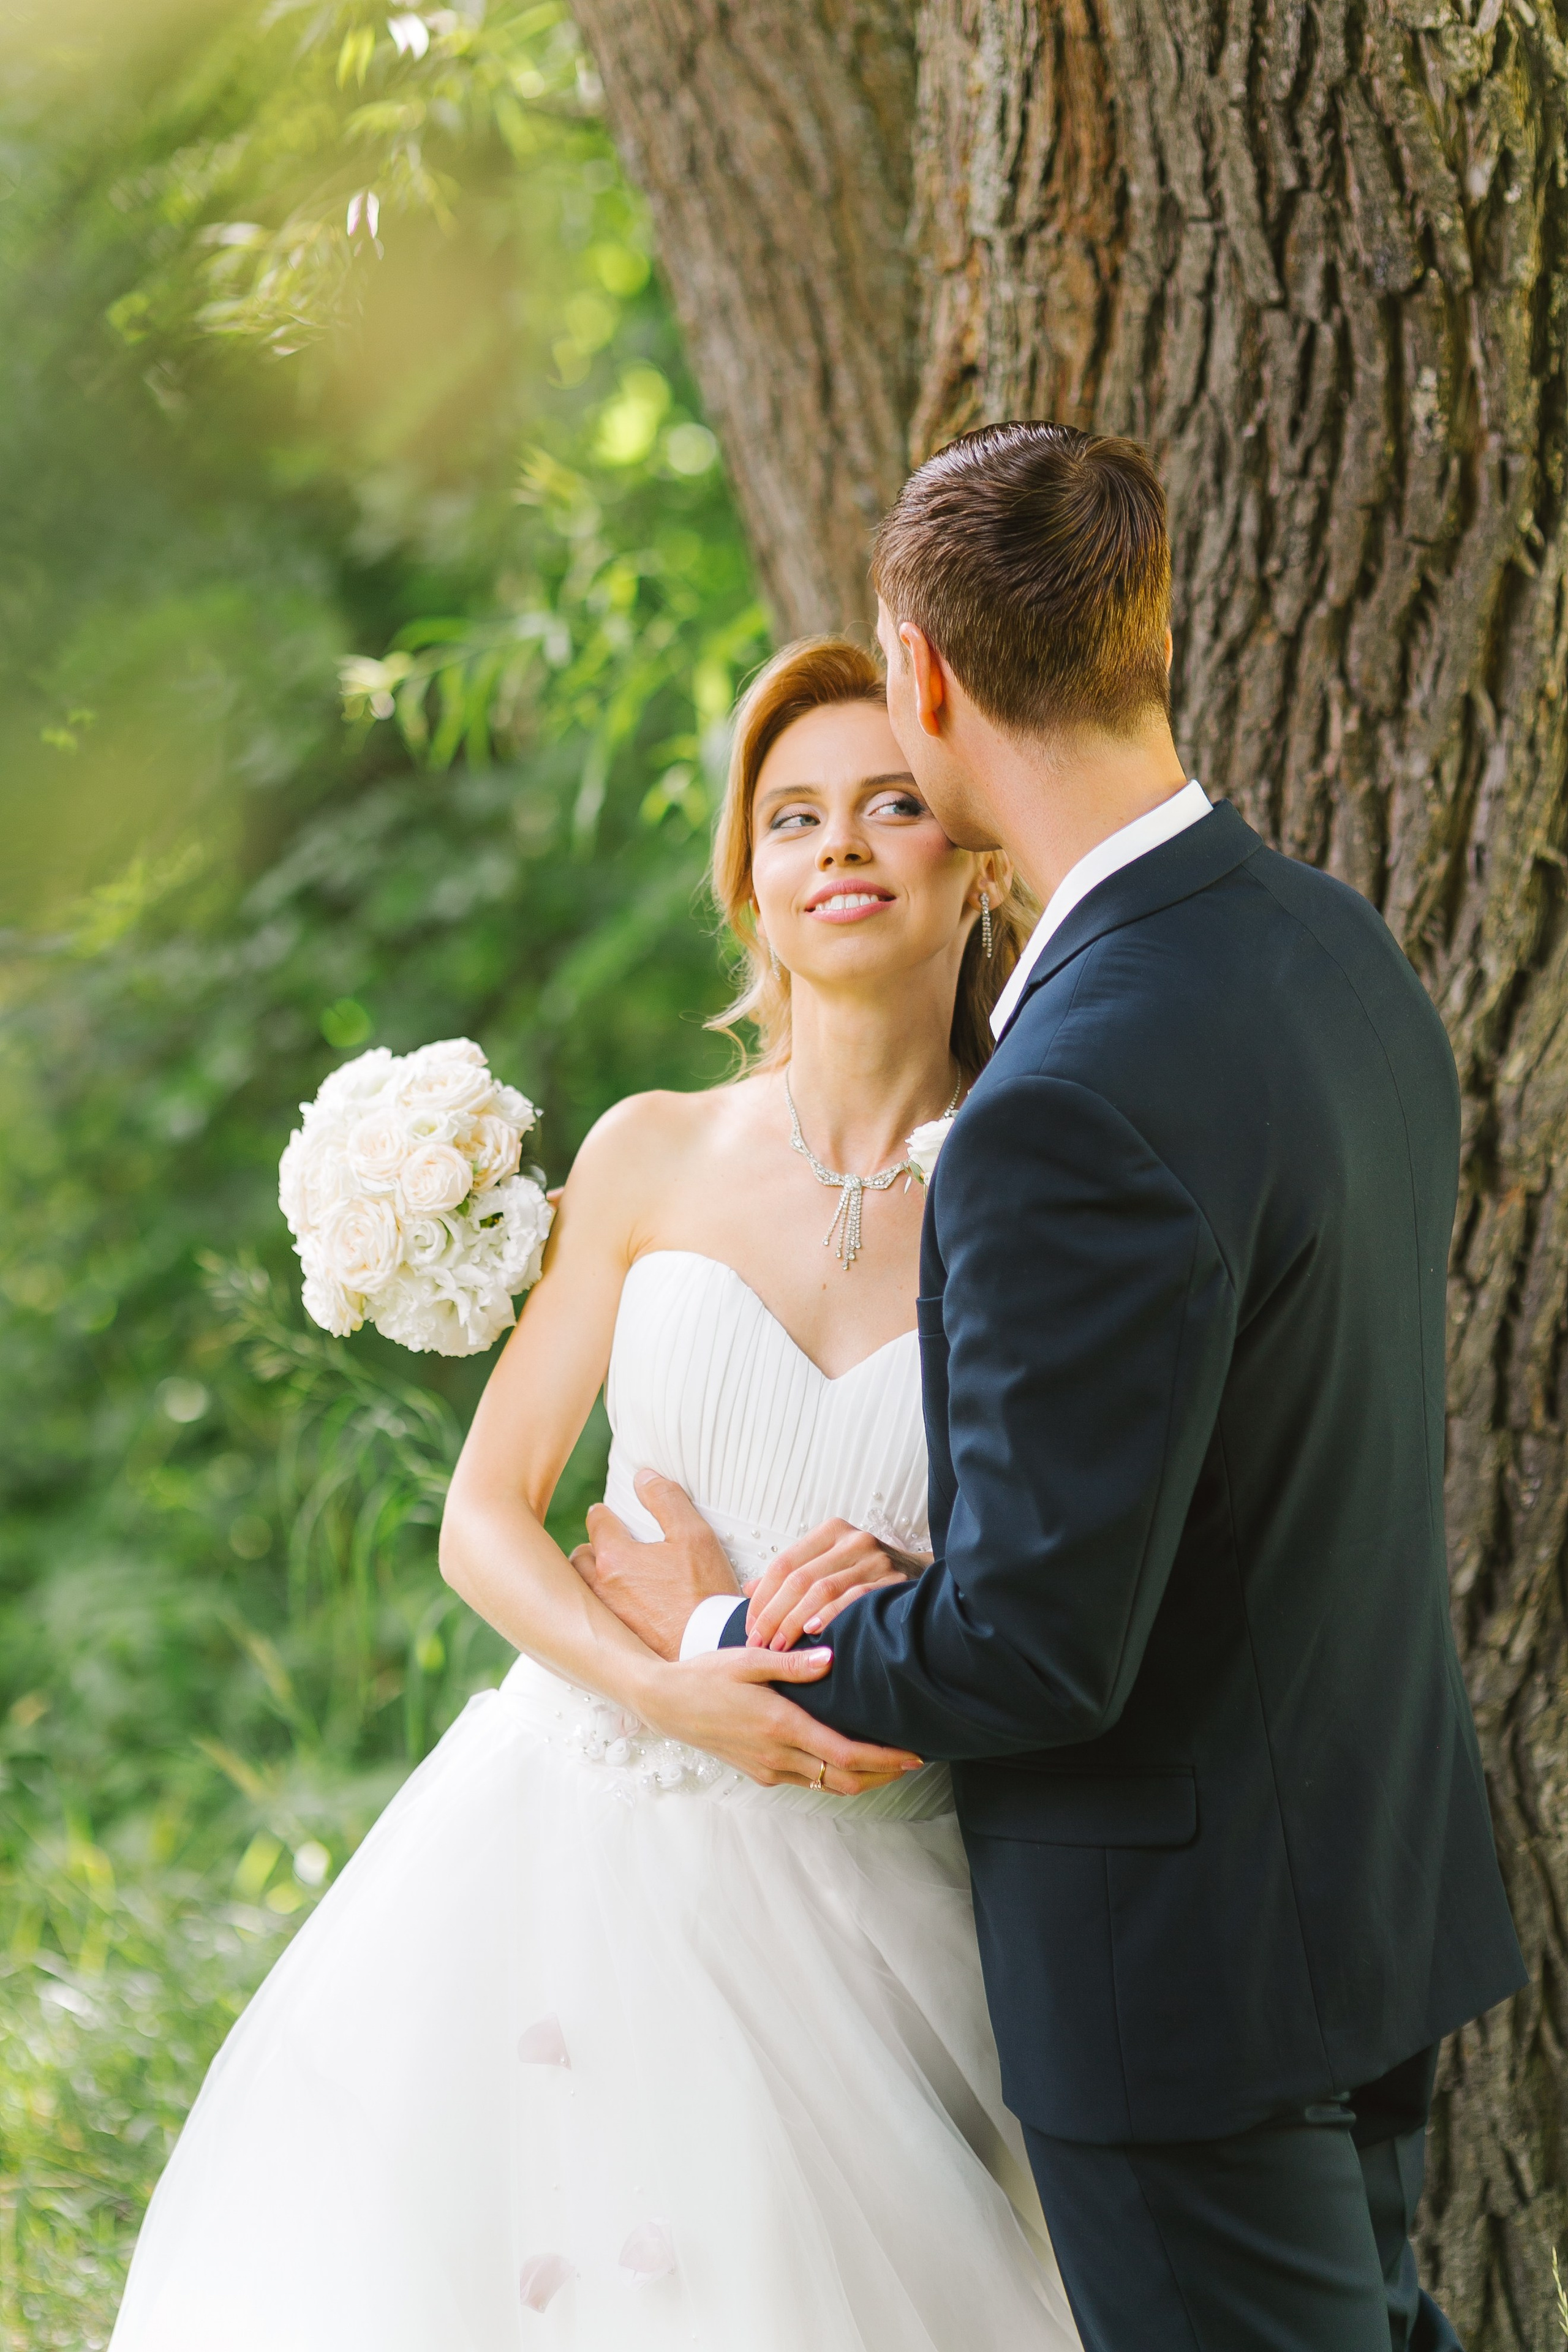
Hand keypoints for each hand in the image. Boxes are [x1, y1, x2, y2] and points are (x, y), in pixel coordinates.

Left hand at [571, 1468, 740, 1660]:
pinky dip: (602, 1608)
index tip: (613, 1516)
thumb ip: (666, 1500)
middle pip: (581, 1556)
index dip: (607, 1514)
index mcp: (614, 1557)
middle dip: (594, 1549)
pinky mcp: (611, 1643)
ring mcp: (603, 1618)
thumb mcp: (695, 1536)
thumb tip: (642, 1476)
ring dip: (594, 1579)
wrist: (710, 1650)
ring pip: (583, 1588)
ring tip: (616, 1578)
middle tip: (613, 1548)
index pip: (597, 1520)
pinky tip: (624, 1610)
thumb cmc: (705, 1592)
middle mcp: (599, 1588)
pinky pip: (595, 1616)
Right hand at [638, 1645, 923, 1792]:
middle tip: (913, 1759)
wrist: (666, 1704)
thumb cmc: (706, 1675)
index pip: (844, 1754)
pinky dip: (834, 1775)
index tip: (913, 1753)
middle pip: (844, 1779)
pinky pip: (806, 1781)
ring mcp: (767, 1769)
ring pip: (827, 1785)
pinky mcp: (759, 1773)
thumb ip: (792, 1663)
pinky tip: (844, 1758)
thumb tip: (832, 1659)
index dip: (884, 1759)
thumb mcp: (748, 1660)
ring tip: (888, 1760)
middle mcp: (777, 1755)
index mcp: (780, 1726)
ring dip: (862, 1778)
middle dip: (884, 1774)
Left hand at [746, 1518, 928, 1650]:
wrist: (920, 1576)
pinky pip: (853, 1600)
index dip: (763, 1597)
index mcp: (831, 1532)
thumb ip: (791, 1574)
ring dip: (795, 1621)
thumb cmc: (864, 1573)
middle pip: (800, 1579)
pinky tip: (812, 1632)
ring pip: (822, 1590)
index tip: (751, 1625)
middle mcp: (853, 1540)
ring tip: (779, 1646)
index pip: (784, 1563)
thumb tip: (749, 1589)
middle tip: (760, 1642)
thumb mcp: (828, 1563)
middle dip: (774, 1615)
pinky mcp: (892, 1581)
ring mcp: (875, 1560)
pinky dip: (829, 1616)